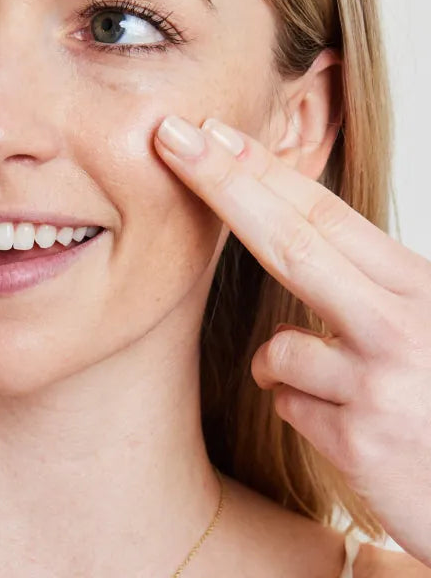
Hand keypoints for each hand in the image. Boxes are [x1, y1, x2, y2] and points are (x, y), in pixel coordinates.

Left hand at [154, 115, 430, 566]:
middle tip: (171, 141)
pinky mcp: (357, 440)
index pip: (328, 218)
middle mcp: (403, 326)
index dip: (264, 174)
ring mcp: (378, 384)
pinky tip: (358, 432)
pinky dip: (306, 412)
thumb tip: (287, 238)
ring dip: (288, 368)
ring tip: (349, 394)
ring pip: (276, 351)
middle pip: (292, 245)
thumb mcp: (425, 328)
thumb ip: (370, 289)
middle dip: (225, 186)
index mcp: (421, 288)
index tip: (213, 136)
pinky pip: (289, 406)